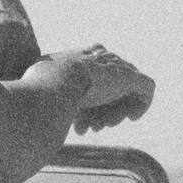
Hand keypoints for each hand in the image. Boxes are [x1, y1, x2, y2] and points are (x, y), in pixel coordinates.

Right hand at [34, 44, 154, 135]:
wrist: (57, 84)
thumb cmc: (42, 85)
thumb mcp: (37, 80)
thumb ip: (48, 85)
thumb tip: (40, 101)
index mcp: (81, 55)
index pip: (91, 75)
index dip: (89, 99)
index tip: (81, 117)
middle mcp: (100, 56)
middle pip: (108, 86)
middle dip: (100, 109)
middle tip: (92, 127)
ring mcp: (117, 66)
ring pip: (125, 91)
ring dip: (114, 111)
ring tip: (103, 125)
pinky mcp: (132, 78)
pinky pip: (146, 90)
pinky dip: (140, 105)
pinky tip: (131, 118)